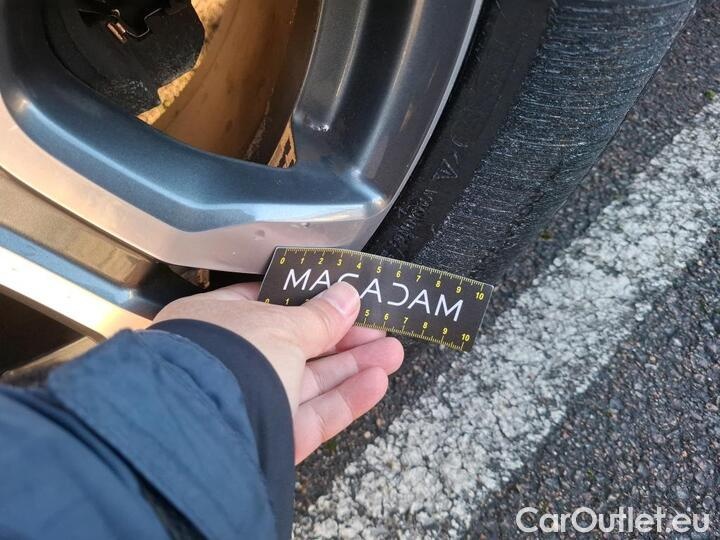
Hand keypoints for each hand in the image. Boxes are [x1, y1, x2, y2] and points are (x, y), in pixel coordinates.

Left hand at [154, 282, 403, 462]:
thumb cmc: (232, 357)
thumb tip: (348, 295)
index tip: (344, 298)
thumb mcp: (281, 325)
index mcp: (216, 323)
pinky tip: (377, 381)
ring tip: (394, 352)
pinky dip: (344, 399)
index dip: (308, 300)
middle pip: (296, 345)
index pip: (265, 305)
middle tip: (380, 328)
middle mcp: (230, 362)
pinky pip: (311, 415)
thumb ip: (319, 315)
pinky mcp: (270, 439)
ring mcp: (251, 403)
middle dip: (343, 336)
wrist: (203, 432)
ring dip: (353, 366)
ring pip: (309, 382)